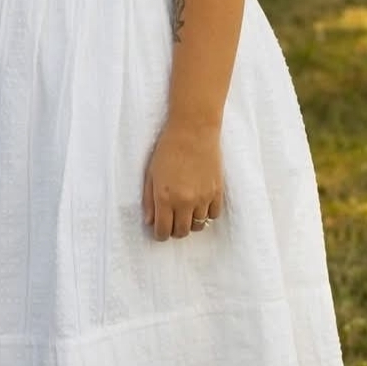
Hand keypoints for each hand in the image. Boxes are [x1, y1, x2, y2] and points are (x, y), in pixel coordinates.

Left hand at [142, 123, 222, 240]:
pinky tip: (200, 205)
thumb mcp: (151, 174)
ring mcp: (203, 197)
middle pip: (182, 232)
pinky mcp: (217, 191)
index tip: (160, 231)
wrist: (194, 130)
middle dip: (175, 231)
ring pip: (198, 225)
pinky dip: (206, 214)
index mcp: (165, 197)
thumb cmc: (168, 149)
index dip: (160, 235)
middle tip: (172, 222)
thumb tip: (150, 222)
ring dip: (191, 223)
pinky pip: (214, 215)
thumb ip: (149, 200)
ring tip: (186, 212)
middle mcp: (185, 201)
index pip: (163, 231)